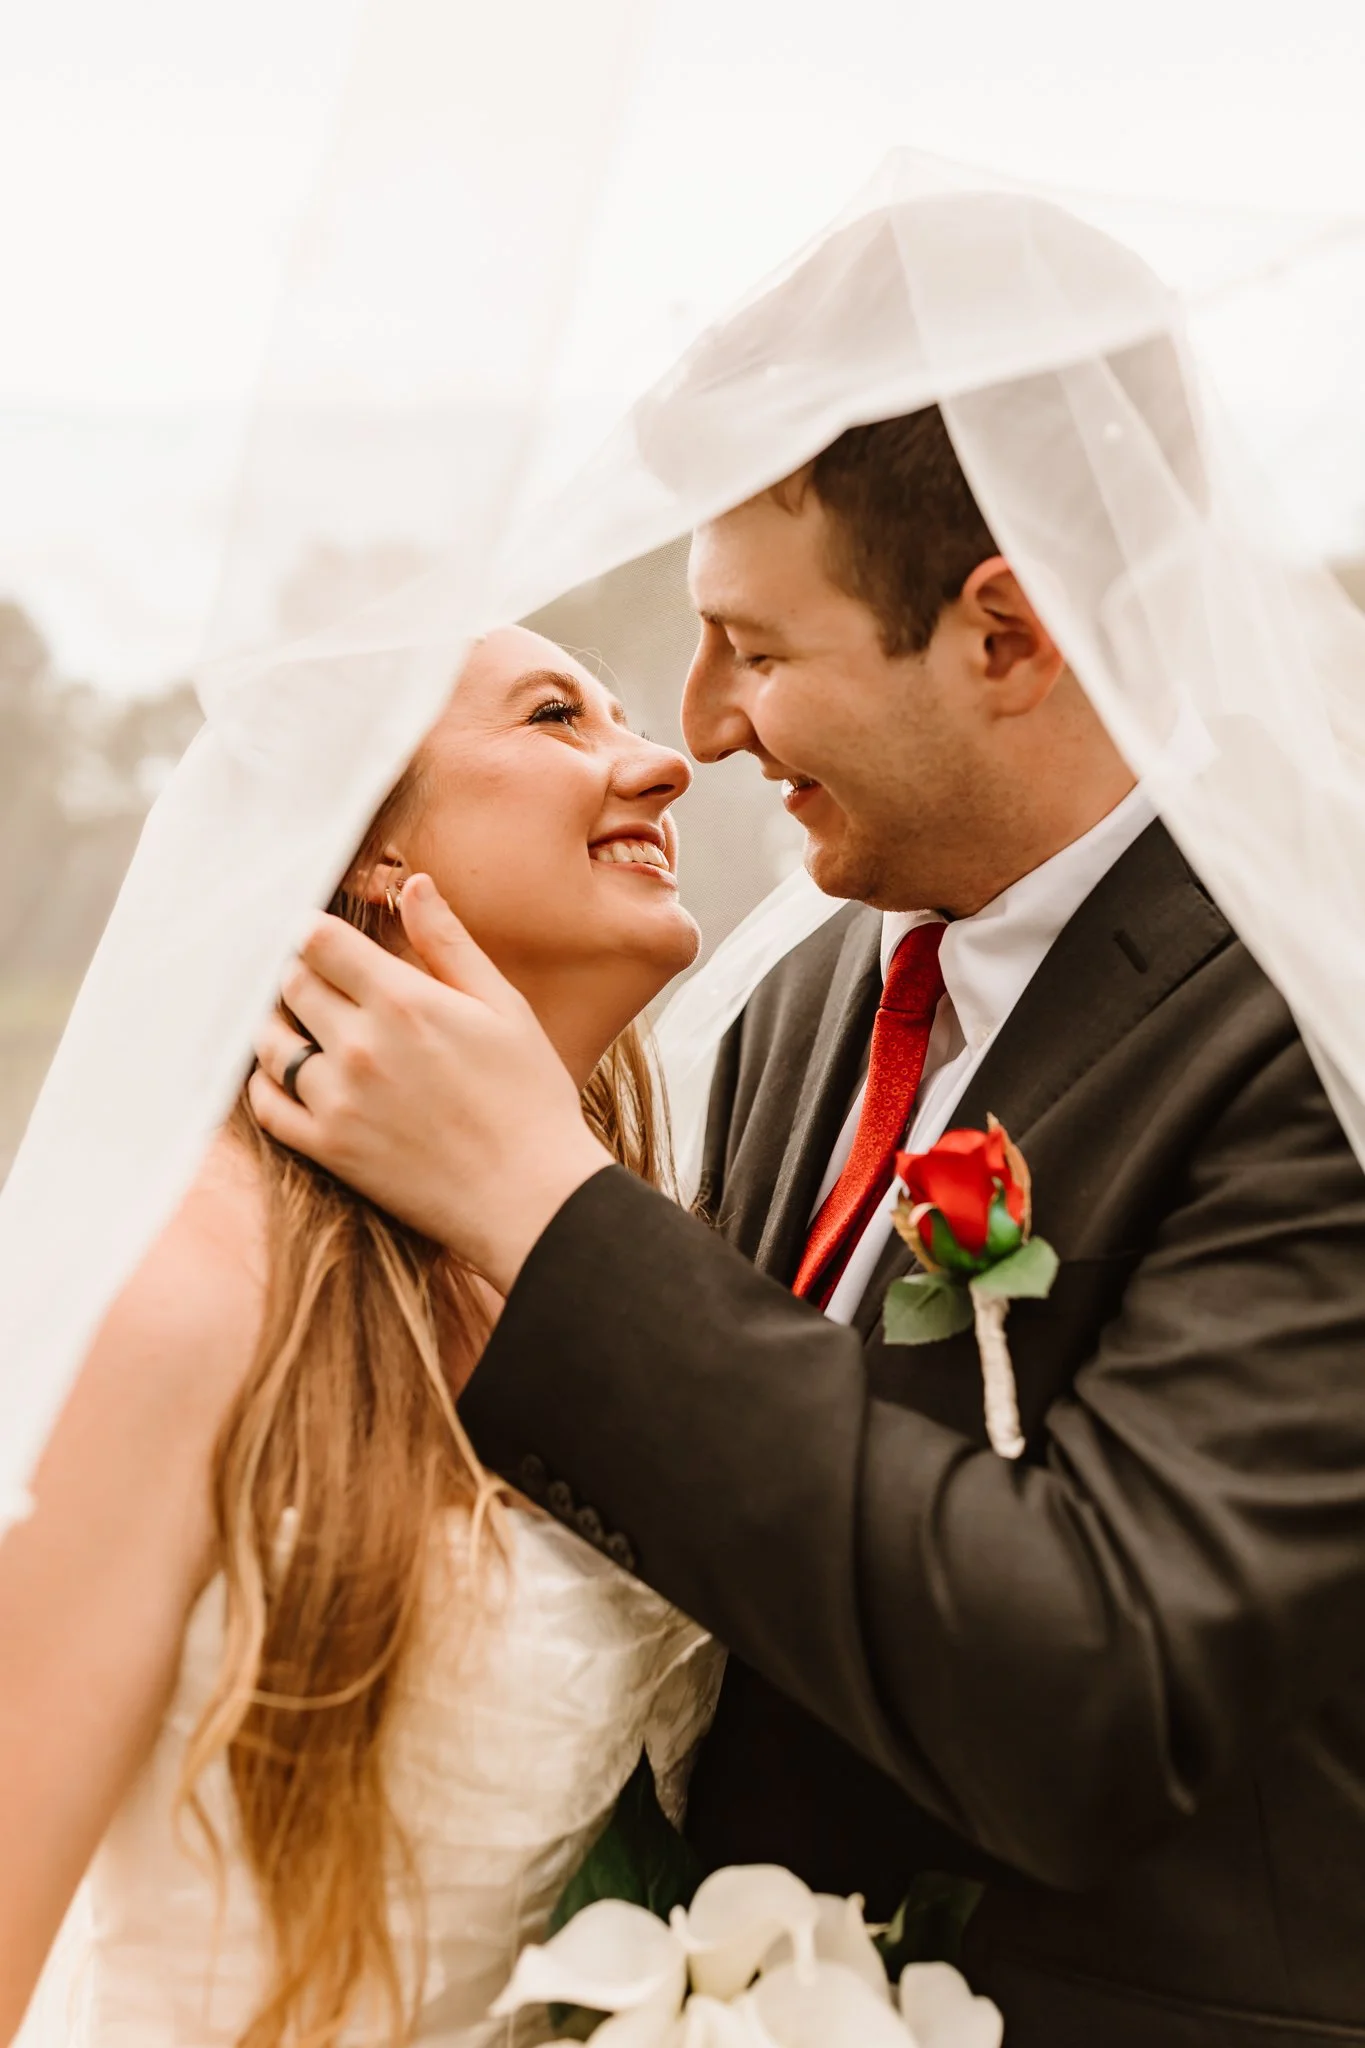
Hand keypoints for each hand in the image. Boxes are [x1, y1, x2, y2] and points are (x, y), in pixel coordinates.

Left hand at [248, 876, 612, 1290]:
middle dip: (299, 973)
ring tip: (296, 1023)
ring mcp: (339, 1100)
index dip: (313, 931)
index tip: (319, 937)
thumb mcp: (503, 1008)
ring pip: (271, 1042)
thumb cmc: (530, 1098)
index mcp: (404, 1001)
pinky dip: (265, 1084)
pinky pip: (267, 1106)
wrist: (531, 1197)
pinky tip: (286, 1075)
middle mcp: (360, 1046)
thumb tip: (413, 885)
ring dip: (276, 1025)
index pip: (320, 941)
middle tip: (313, 979)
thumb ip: (449, 944)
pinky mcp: (329, 1148)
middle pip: (291, 984)